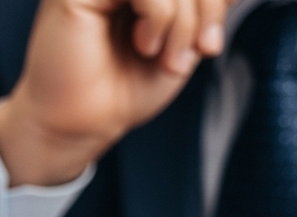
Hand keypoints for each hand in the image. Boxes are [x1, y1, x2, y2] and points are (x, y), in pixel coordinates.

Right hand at [0, 0, 232, 185]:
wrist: (81, 124)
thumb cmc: (122, 89)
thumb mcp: (183, 42)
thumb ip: (204, 8)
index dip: (214, 5)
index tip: (210, 45)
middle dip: (206, 9)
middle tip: (201, 49)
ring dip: (182, 20)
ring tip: (165, 55)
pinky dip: (160, 15)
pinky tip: (145, 44)